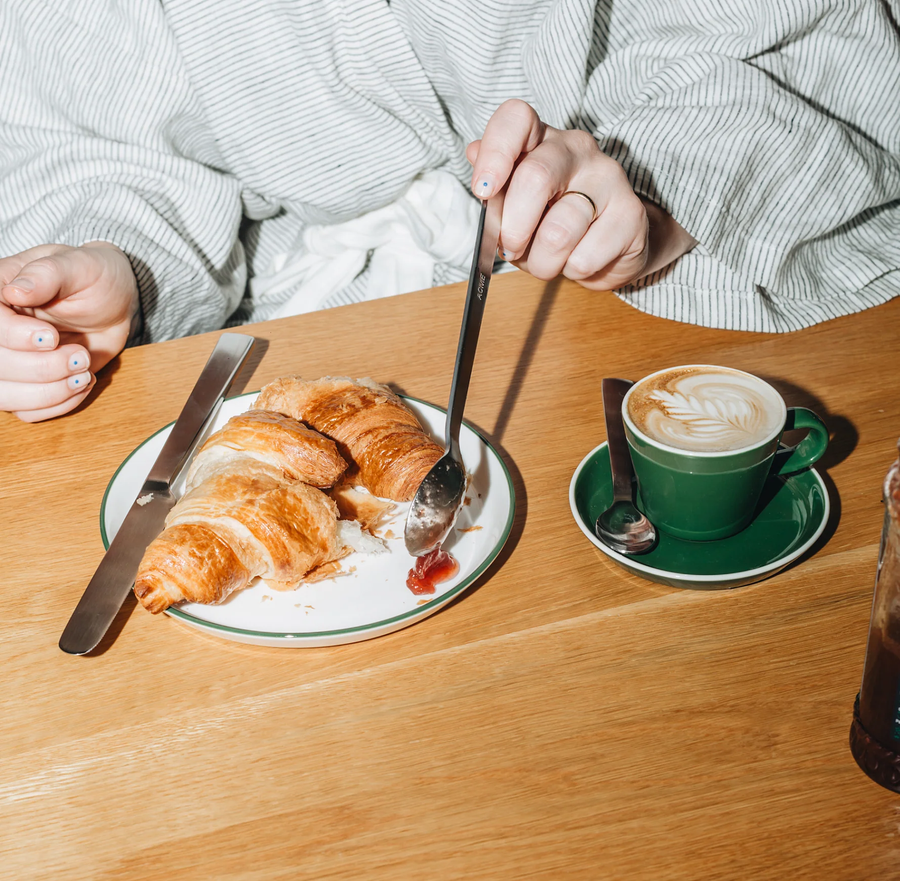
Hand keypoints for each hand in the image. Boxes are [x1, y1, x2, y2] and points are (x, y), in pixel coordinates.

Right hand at [0, 242, 138, 421]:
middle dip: (41, 368)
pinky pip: (27, 411)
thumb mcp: (79, 265)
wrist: (111, 303)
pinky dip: (58, 404)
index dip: (14, 337)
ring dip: (48, 393)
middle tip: (80, 355)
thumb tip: (17, 289)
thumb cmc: (93, 278)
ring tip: (84, 375)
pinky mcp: (28, 384)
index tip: (51, 337)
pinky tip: (83, 383)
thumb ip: (48, 274)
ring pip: (4, 396)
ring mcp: (9, 361)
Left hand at [467, 100, 695, 288]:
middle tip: (511, 247)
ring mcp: (609, 178)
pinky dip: (572, 272)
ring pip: (559, 231)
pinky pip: (584, 258)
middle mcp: (577, 149)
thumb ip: (495, 190)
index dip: (495, 152)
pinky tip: (579, 260)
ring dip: (542, 262)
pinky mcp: (631, 214)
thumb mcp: (513, 208)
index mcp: (541, 140)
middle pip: (535, 177)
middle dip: (513, 228)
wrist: (611, 247)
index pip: (516, 119)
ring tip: (548, 259)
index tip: (482, 190)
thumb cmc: (551, 223)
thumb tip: (474, 153)